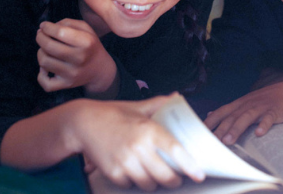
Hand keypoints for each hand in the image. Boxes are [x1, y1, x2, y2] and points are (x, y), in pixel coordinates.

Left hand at [36, 18, 116, 93]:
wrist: (100, 70)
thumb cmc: (90, 46)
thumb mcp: (86, 29)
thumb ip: (67, 23)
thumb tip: (44, 28)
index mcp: (86, 42)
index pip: (59, 32)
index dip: (47, 27)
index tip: (44, 25)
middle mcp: (80, 58)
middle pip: (48, 46)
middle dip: (40, 37)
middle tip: (41, 35)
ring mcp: (73, 73)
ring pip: (44, 61)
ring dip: (41, 52)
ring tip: (46, 50)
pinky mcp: (67, 84)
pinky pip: (45, 83)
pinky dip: (41, 75)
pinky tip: (46, 68)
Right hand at [71, 94, 204, 190]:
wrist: (82, 123)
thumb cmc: (113, 114)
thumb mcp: (137, 107)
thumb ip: (159, 104)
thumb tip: (177, 97)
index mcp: (148, 129)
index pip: (175, 151)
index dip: (190, 165)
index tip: (199, 174)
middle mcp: (138, 147)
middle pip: (166, 175)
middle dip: (174, 180)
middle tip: (176, 177)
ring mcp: (125, 162)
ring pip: (149, 184)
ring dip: (154, 182)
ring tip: (154, 173)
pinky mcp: (113, 173)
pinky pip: (131, 186)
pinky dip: (135, 182)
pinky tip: (134, 171)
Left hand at [204, 81, 282, 144]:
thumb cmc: (267, 100)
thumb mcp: (245, 102)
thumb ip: (228, 110)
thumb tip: (209, 114)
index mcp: (239, 104)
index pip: (221, 112)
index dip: (210, 122)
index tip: (198, 133)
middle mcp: (248, 104)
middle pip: (231, 117)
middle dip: (220, 130)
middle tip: (210, 142)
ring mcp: (261, 107)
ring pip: (246, 117)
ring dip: (236, 129)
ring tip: (228, 141)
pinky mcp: (275, 111)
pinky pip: (268, 118)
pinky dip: (264, 125)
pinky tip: (259, 134)